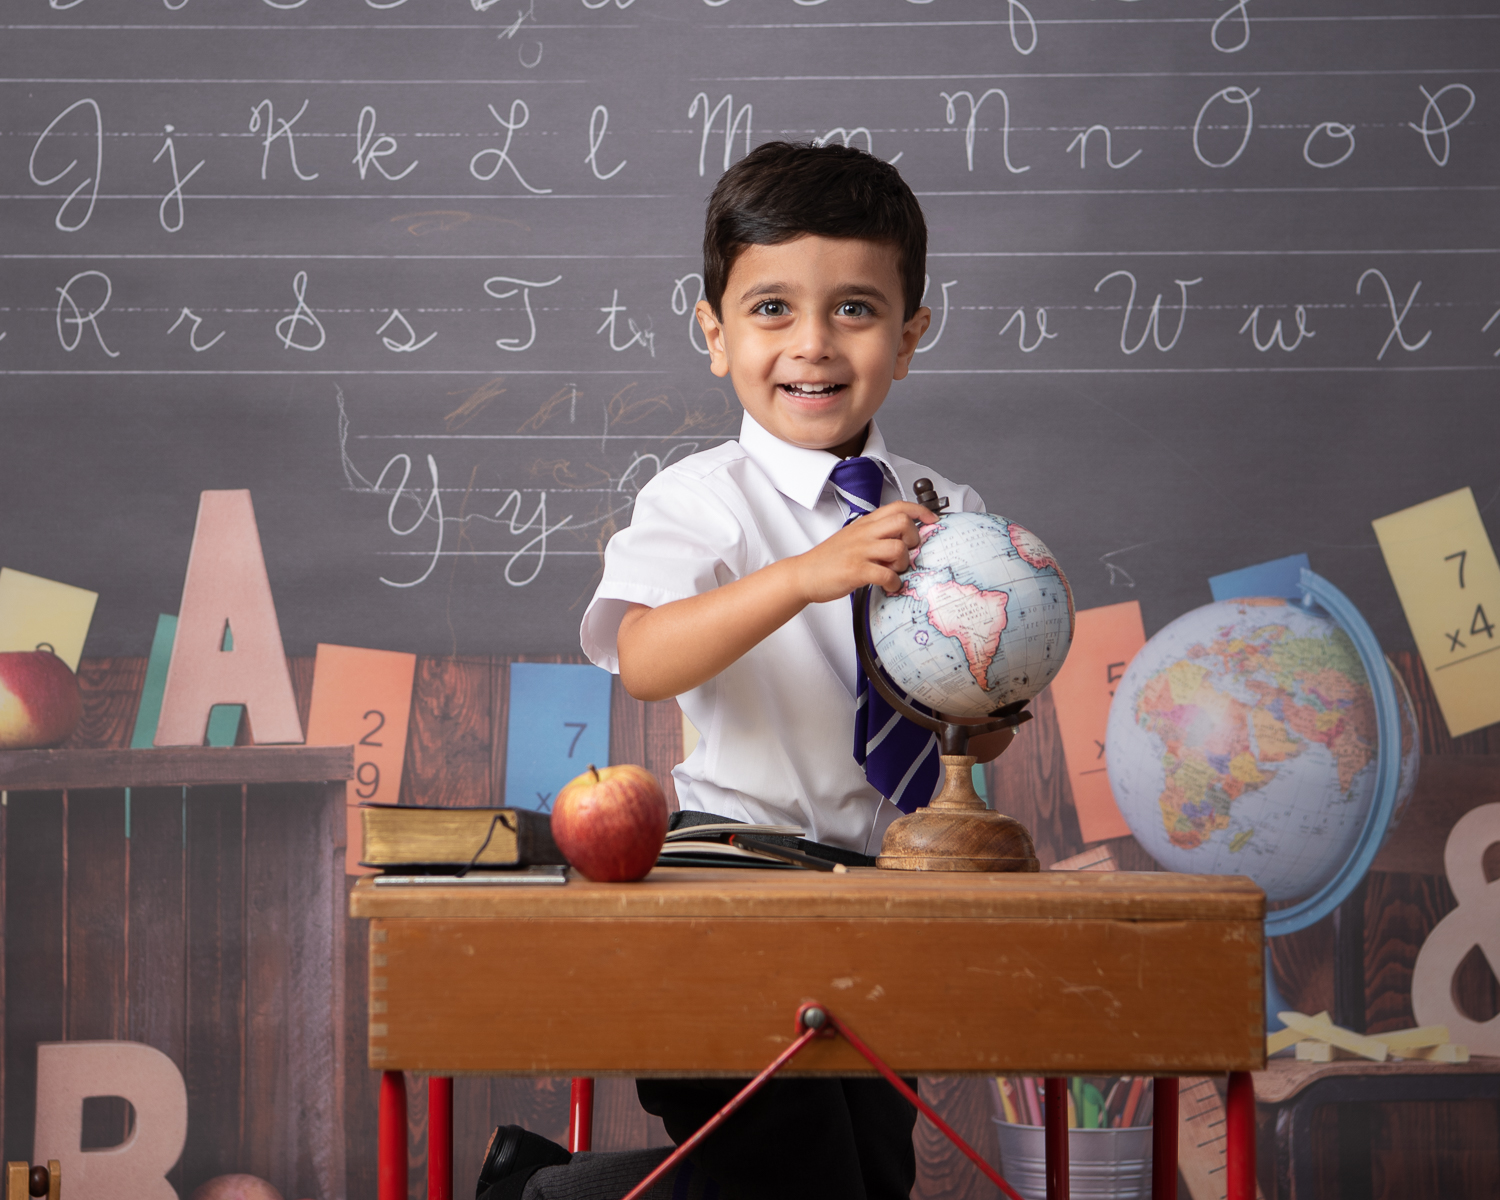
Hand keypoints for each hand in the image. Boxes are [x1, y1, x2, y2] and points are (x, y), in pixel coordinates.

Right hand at [791, 502, 935, 603]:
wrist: (804, 574)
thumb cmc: (828, 559)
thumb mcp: (852, 538)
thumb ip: (875, 534)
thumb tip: (901, 539)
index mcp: (865, 524)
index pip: (897, 507)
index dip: (920, 511)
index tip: (932, 520)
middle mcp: (864, 534)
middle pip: (902, 523)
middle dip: (914, 538)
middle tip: (908, 552)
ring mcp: (860, 551)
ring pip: (898, 549)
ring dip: (903, 564)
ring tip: (895, 572)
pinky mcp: (856, 571)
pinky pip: (886, 575)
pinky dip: (893, 584)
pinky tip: (888, 586)